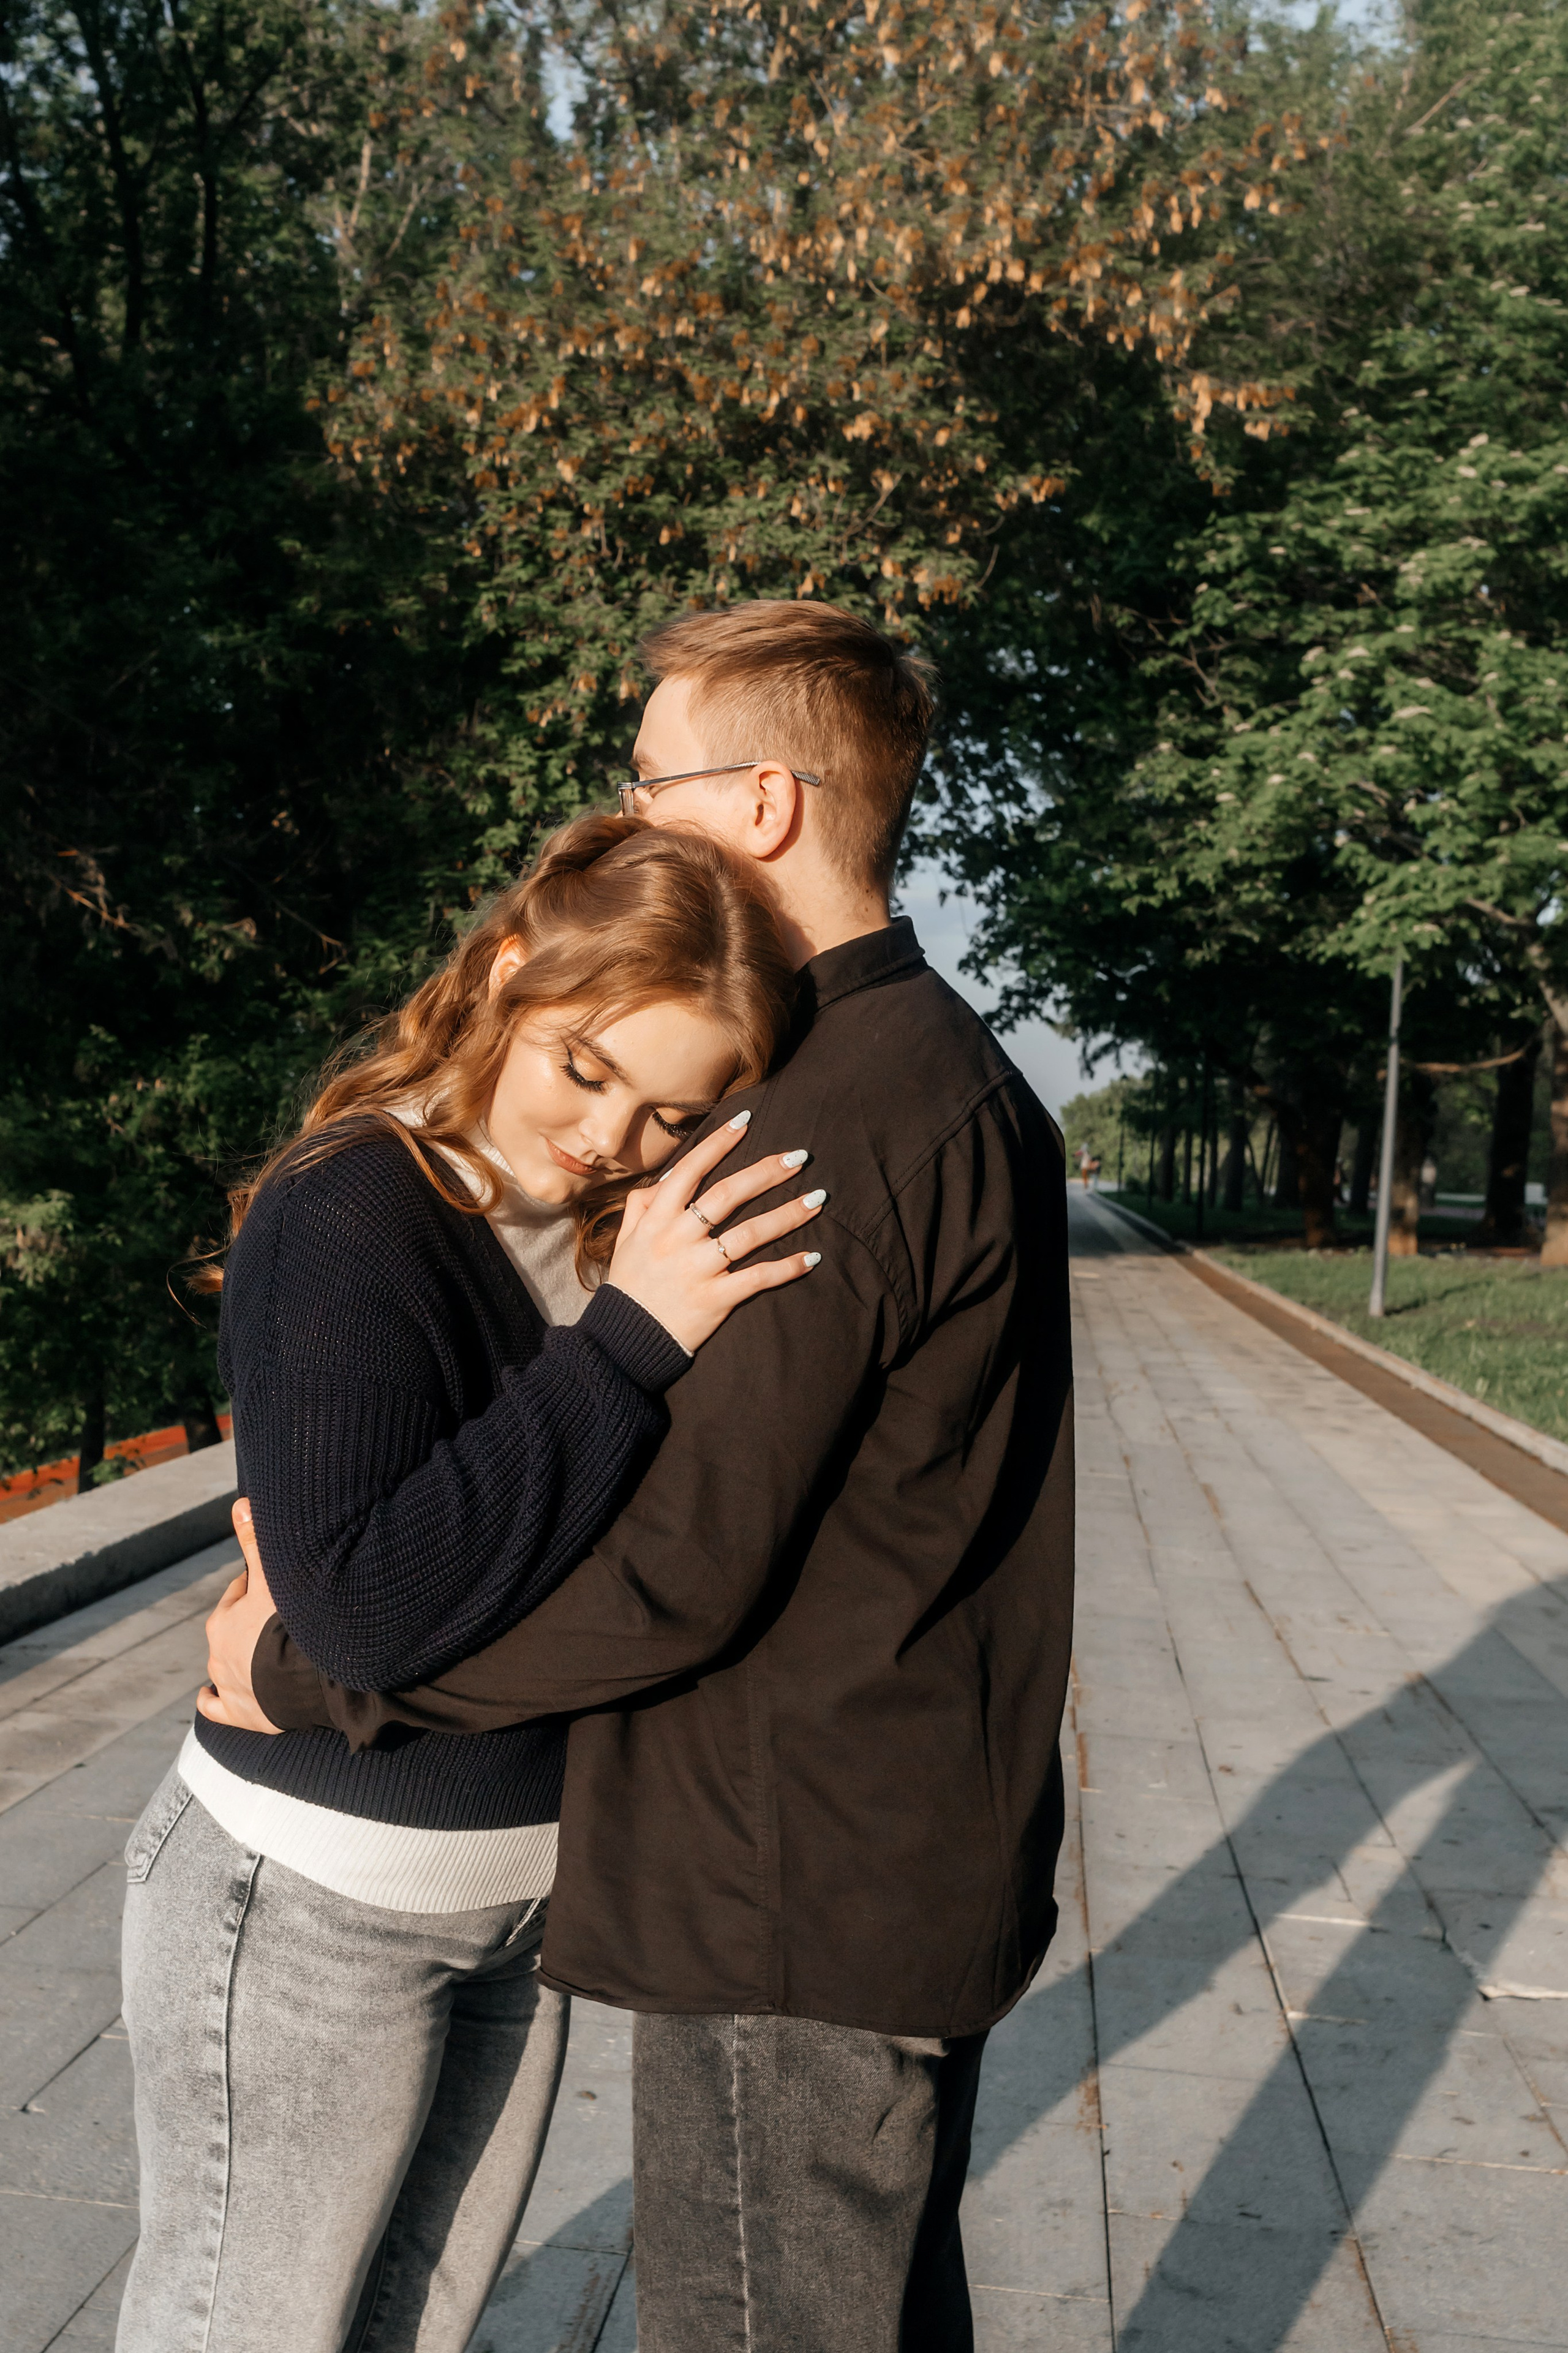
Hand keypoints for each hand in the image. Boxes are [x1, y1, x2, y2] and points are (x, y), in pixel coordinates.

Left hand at [196, 1499, 284, 1733]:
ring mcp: (228, 1687)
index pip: (239, 1594)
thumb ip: (256, 1542)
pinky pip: (215, 1708)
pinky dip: (214, 1702)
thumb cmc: (290, 1626)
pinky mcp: (239, 1714)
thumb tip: (240, 1504)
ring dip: (240, 1659)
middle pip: (232, 1630)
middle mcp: (218, 1655)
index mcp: (223, 1621)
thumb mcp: (272, 1578)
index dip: (258, 1587)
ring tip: (265, 1655)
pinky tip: (213, 1697)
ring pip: (225, 1667)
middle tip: (278, 1620)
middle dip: (250, 1624)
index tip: (276, 1586)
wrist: (304, 1681)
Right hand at [607, 1111, 824, 1353]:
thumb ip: (642, 1205)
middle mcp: (678, 1239)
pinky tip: (812, 1257)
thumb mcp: (625, 1240)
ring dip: (788, 1215)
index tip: (746, 1121)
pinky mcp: (715, 1299)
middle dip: (767, 1172)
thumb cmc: (630, 1286)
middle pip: (728, 1195)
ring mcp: (698, 1269)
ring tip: (818, 1200)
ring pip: (750, 1234)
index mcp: (656, 1220)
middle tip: (799, 1157)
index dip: (718, 1143)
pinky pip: (757, 1278)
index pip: (690, 1171)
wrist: (625, 1341)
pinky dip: (787, 1267)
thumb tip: (669, 1177)